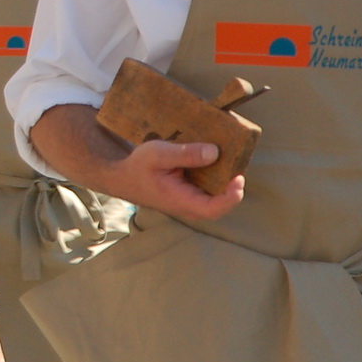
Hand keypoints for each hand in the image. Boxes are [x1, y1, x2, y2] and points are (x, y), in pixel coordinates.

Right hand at [107, 138, 244, 221]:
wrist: (123, 176)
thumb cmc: (138, 166)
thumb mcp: (157, 153)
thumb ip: (185, 154)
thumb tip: (215, 152)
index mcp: (181, 200)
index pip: (213, 209)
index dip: (231, 196)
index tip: (238, 177)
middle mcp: (189, 206)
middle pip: (221, 204)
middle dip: (232, 184)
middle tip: (236, 159)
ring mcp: (190, 202)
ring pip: (217, 196)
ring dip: (226, 178)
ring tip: (229, 154)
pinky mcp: (190, 194)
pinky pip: (210, 189)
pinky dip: (216, 174)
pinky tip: (215, 157)